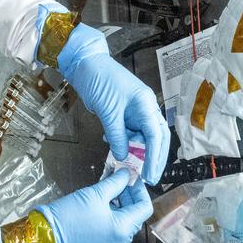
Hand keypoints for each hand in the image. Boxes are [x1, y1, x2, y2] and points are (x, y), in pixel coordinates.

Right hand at [39, 169, 153, 242]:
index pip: (144, 207)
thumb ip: (116, 183)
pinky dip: (109, 220)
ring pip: (122, 225)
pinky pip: (112, 234)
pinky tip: (99, 209)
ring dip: (118, 208)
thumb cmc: (68, 216)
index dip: (139, 190)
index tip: (131, 180)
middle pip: (133, 216)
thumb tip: (126, 175)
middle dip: (127, 197)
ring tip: (105, 194)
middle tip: (117, 182)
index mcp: (122, 229)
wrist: (45, 236)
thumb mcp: (95, 193)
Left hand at [55, 23, 170, 184]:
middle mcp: (145, 108)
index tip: (150, 175)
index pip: (156, 135)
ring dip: (138, 152)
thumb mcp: (108, 111)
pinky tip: (116, 148)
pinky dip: (125, 142)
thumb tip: (122, 156)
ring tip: (131, 167)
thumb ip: (117, 136)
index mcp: (146, 104)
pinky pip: (130, 132)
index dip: (154, 157)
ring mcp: (136, 110)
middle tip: (148, 178)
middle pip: (156, 138)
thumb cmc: (99, 79)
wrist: (85, 64)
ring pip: (143, 137)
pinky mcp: (125, 113)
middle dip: (153, 159)